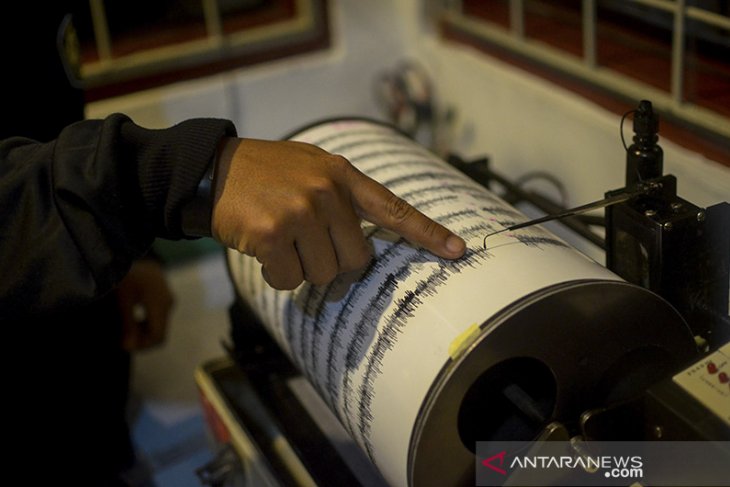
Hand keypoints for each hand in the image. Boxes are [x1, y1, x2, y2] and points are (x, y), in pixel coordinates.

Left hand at [116, 258, 174, 350]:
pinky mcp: (164, 296)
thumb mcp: (123, 301)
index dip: (142, 346)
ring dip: (143, 332)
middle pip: (159, 332)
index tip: (123, 346)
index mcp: (161, 305)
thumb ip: (128, 325)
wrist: (131, 250)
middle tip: (121, 340)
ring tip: (123, 330)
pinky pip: (158, 316)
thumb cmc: (126, 275)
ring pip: (159, 325)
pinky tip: (131, 320)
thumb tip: (129, 347)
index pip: (158, 337)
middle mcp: (168, 304)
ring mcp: (168, 300)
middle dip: (141, 340)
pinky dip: (145, 322)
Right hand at [211, 137, 465, 289]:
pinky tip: (262, 249)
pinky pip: (289, 280)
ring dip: (302, 268)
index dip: (427, 233)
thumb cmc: (265, 173)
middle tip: (303, 241)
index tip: (457, 251)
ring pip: (324, 274)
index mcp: (342, 175)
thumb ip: (342, 197)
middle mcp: (327, 192)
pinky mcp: (273, 233)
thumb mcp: (311, 167)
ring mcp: (301, 211)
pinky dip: (276, 275)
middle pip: (355, 260)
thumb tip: (361, 248)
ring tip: (280, 238)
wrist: (212, 168)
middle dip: (332, 261)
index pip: (393, 209)